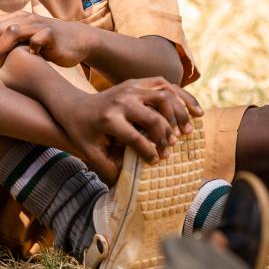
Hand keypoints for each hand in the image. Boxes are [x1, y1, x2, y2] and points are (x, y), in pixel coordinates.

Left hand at [0, 11, 91, 68]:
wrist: (78, 40)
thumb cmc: (48, 44)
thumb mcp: (26, 38)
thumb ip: (10, 40)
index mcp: (17, 18)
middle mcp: (25, 19)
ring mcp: (39, 25)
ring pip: (12, 31)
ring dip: (2, 49)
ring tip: (0, 63)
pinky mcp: (52, 35)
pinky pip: (37, 39)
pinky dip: (31, 49)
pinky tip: (30, 58)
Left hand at [54, 77, 202, 182]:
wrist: (73, 104)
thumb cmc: (82, 132)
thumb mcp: (90, 153)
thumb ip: (110, 170)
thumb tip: (131, 187)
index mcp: (108, 119)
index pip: (136, 138)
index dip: (150, 152)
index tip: (156, 162)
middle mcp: (121, 100)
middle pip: (154, 117)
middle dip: (166, 136)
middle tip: (171, 149)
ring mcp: (130, 87)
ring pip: (165, 96)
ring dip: (180, 115)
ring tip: (187, 132)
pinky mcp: (137, 82)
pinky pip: (166, 85)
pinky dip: (183, 97)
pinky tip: (195, 111)